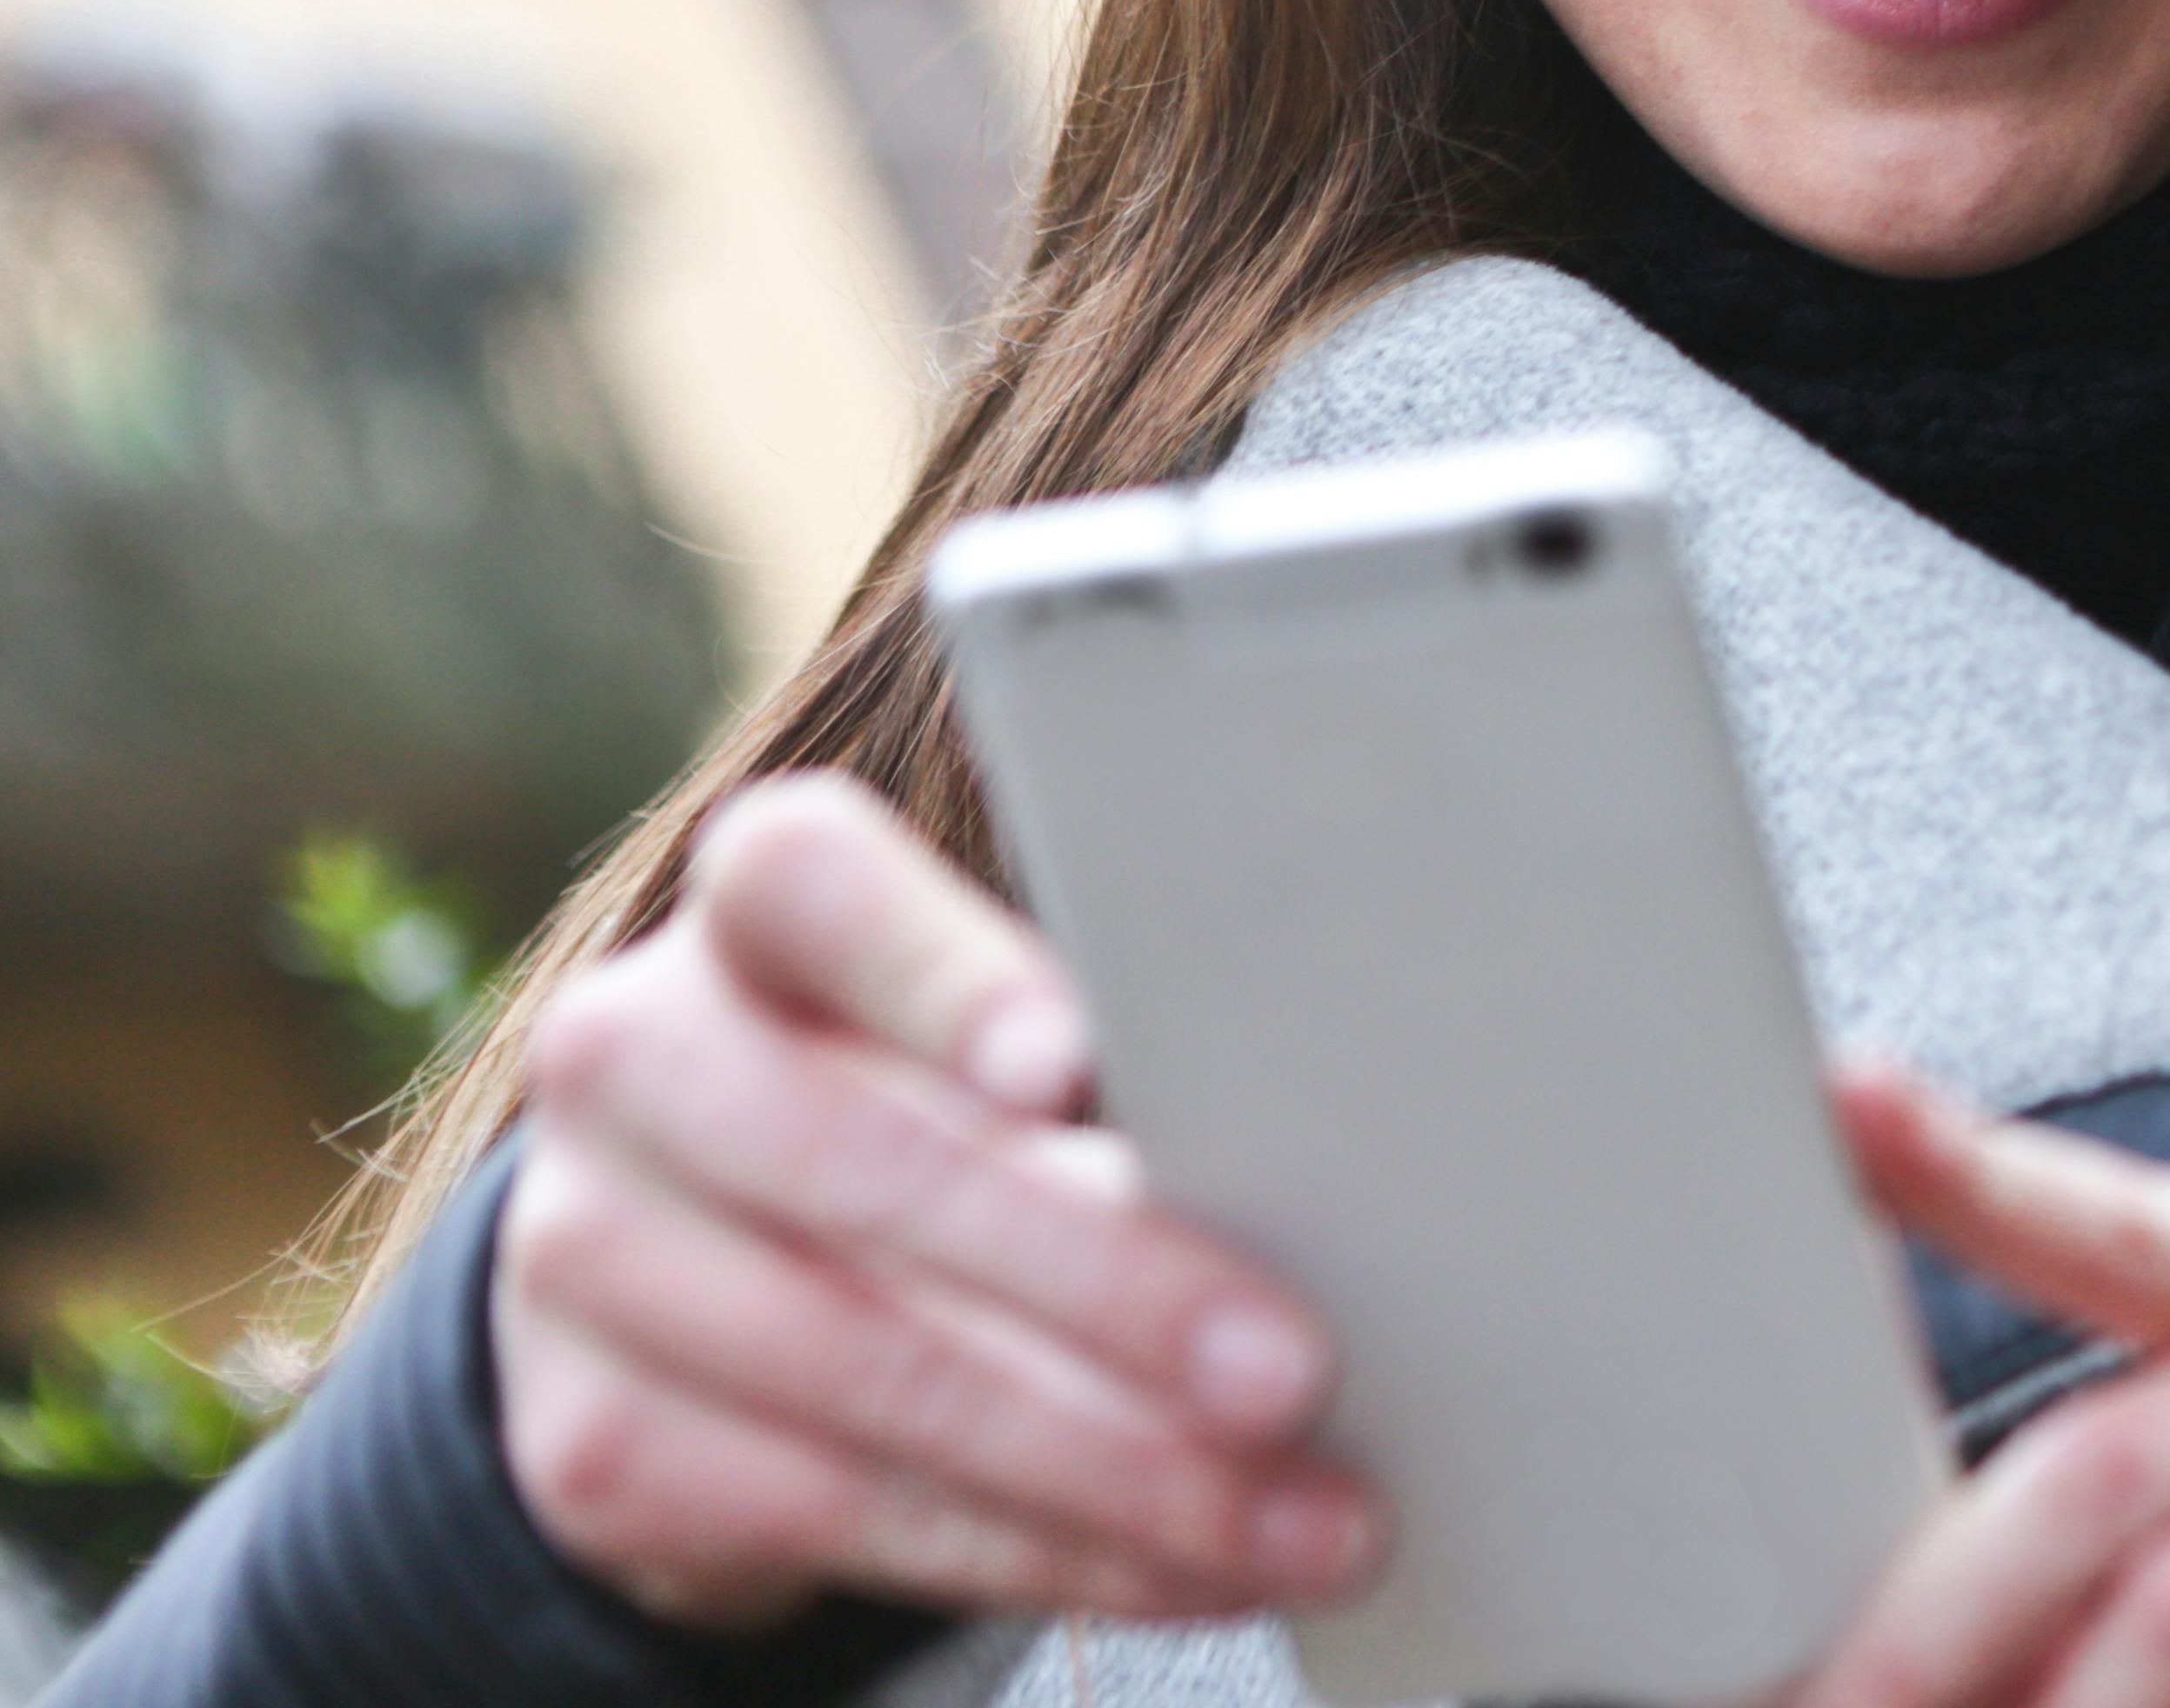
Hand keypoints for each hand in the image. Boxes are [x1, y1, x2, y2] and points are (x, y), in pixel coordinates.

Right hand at [488, 772, 1381, 1628]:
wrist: (693, 1269)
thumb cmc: (925, 1102)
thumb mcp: (984, 1045)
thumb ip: (1093, 1077)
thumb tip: (1293, 1181)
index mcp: (756, 907)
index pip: (816, 887)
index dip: (942, 977)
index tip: (1070, 1067)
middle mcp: (633, 1055)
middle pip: (872, 1168)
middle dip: (1109, 1288)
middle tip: (1290, 1373)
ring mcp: (586, 1253)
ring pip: (874, 1377)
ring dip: (1119, 1472)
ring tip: (1297, 1521)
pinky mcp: (592, 1443)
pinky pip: (846, 1514)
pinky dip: (1044, 1552)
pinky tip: (1183, 1568)